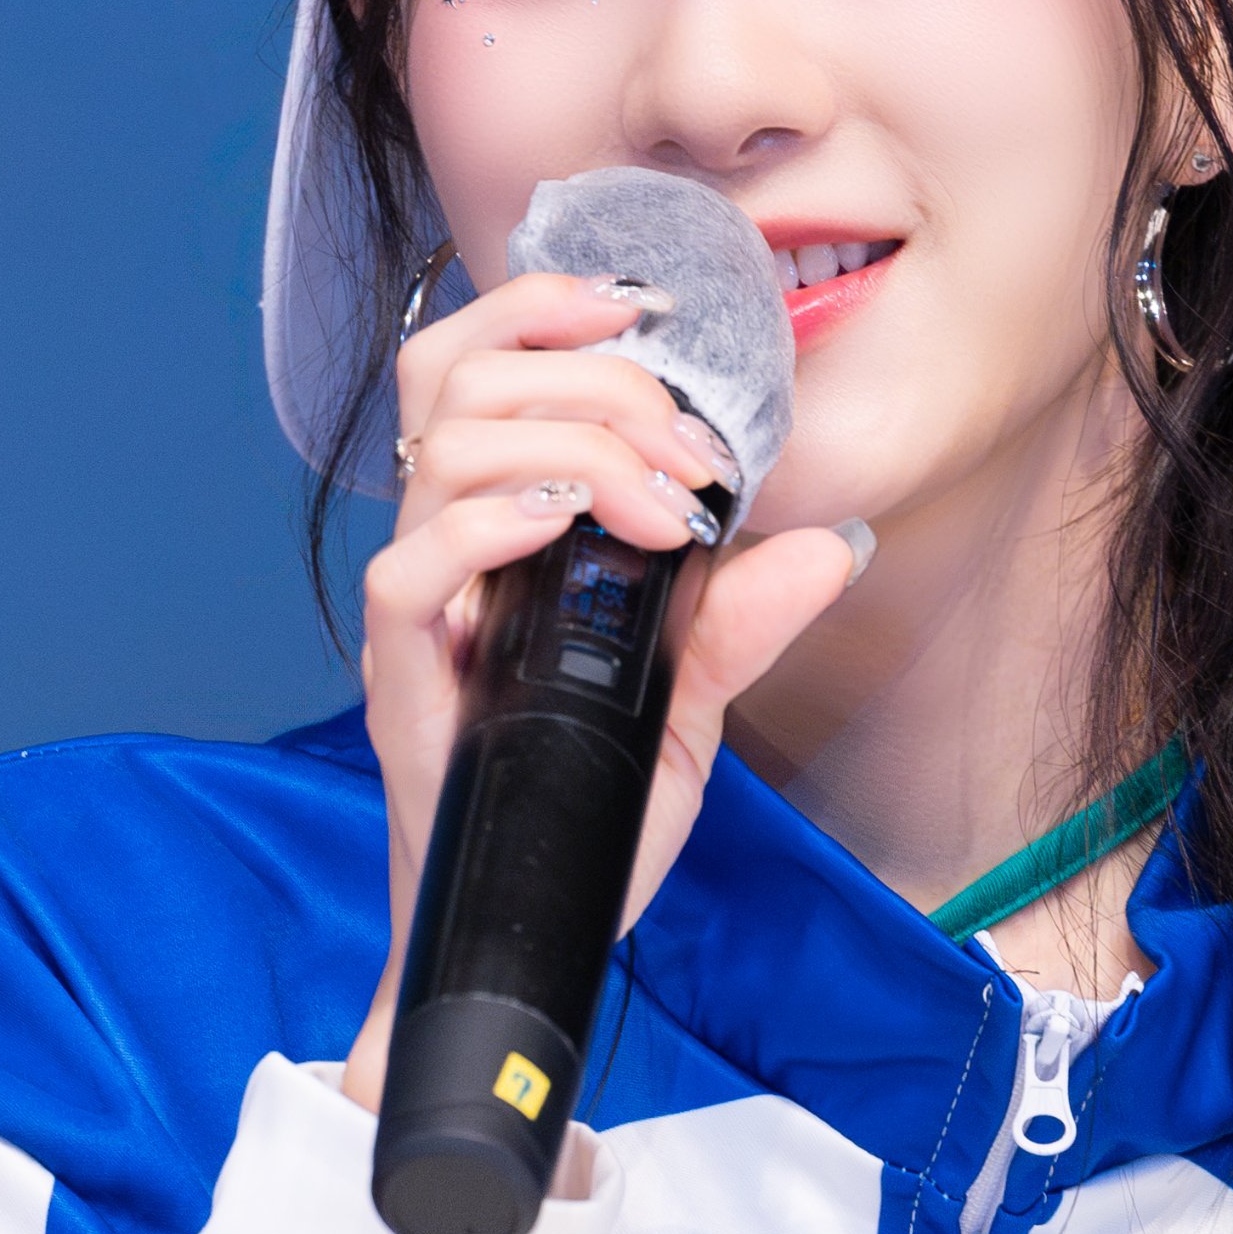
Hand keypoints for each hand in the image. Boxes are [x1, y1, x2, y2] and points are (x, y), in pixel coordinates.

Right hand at [340, 266, 863, 1114]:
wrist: (528, 927)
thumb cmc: (579, 811)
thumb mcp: (688, 709)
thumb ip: (741, 621)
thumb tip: (831, 544)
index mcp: (498, 527)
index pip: (481, 362)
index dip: (547, 306)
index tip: (651, 315)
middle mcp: (447, 552)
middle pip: (460, 377)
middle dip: (596, 382)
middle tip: (692, 454)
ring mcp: (420, 613)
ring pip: (442, 450)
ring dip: (573, 446)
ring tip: (664, 510)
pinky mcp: (401, 679)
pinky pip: (407, 568)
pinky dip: (489, 523)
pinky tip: (566, 527)